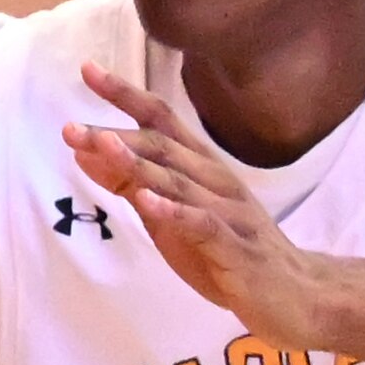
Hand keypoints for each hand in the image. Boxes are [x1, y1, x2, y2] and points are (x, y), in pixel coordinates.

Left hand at [67, 69, 328, 345]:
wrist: (293, 294)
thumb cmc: (226, 253)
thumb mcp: (168, 215)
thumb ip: (131, 184)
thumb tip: (86, 153)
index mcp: (201, 169)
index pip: (160, 121)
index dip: (126, 95)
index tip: (87, 70)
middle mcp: (215, 181)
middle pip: (163, 147)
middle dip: (117, 134)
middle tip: (71, 128)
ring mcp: (227, 211)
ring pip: (179, 180)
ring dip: (138, 163)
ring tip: (103, 145)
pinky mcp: (235, 247)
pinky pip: (202, 224)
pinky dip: (174, 210)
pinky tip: (148, 200)